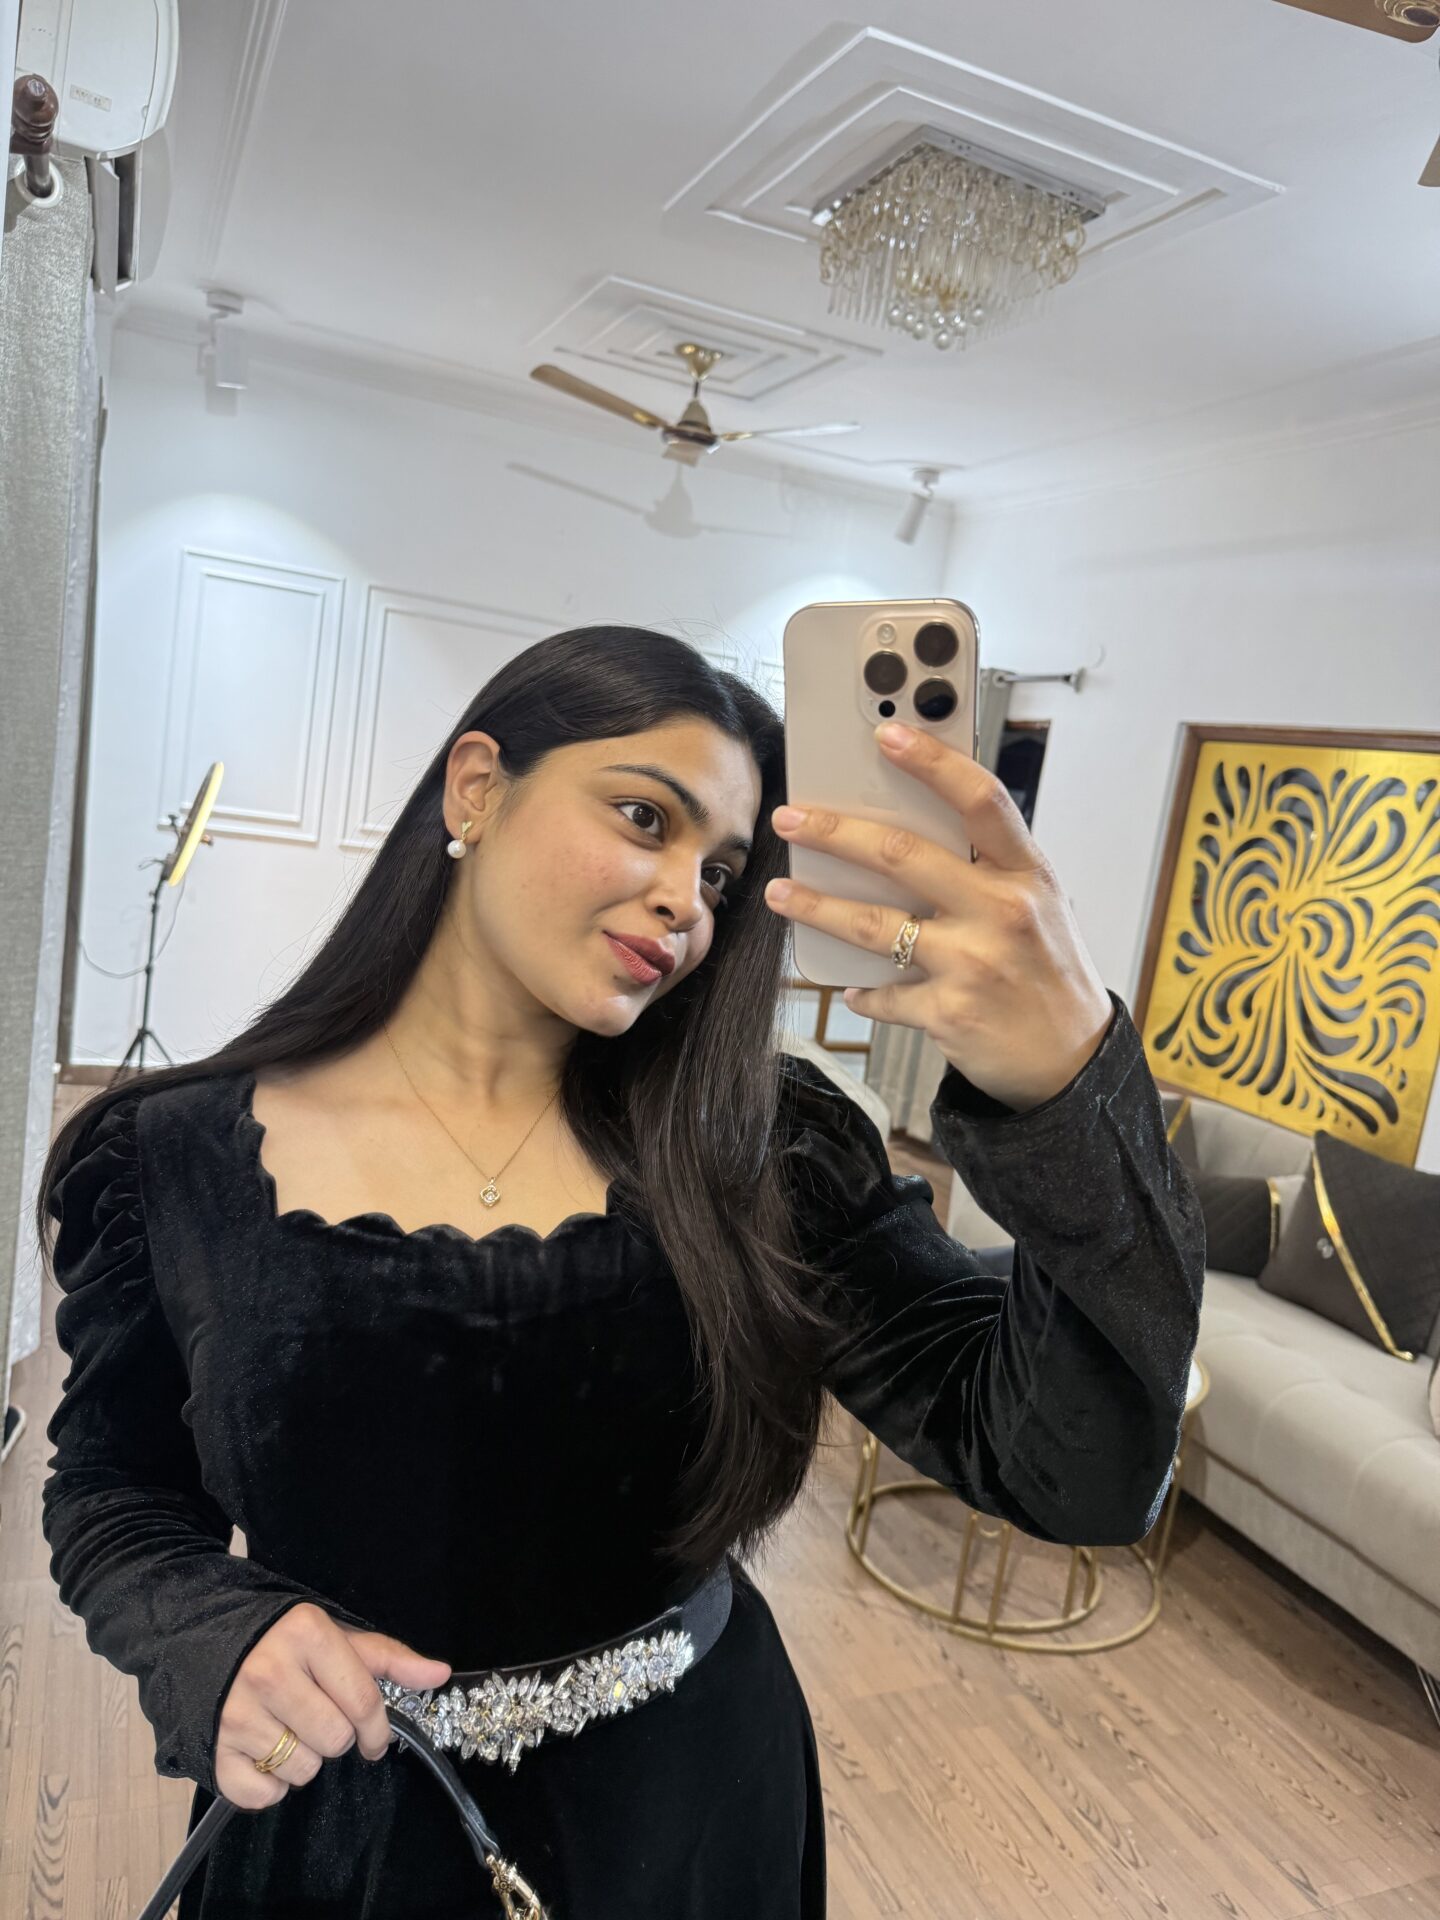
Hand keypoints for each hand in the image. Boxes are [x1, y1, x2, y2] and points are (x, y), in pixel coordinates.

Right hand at [214, 1602, 450, 1809]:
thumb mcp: (336, 1639)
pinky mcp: (214, 1750)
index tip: (375, 1739)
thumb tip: (440, 1674)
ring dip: (304, 1760)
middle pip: (335, 1740)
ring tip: (288, 1731)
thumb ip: (389, 1659)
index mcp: (306, 1635)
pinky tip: (263, 1753)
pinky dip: (270, 1787)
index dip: (377, 1729)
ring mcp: (236, 1713)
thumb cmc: (283, 1644)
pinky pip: (262, 1795)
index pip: (362, 1701)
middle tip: (317, 1719)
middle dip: (336, 1738)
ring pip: (302, 1770)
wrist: (203, 1644)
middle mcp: (269, 1672)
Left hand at [763, 720, 1112, 1113]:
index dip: (932, 761)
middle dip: (834, 833)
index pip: (981, 799)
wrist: (1073, 1062)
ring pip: (871, 924)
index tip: (886, 734)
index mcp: (1028, 874)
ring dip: (815, 907)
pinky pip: (882, 992)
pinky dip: (860, 990)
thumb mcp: (1040, 906)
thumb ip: (987, 869)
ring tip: (779, 893)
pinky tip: (846, 985)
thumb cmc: (1049, 972)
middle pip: (902, 856)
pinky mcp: (949, 1013)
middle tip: (790, 820)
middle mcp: (1004, 912)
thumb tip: (909, 828)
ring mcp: (974, 964)